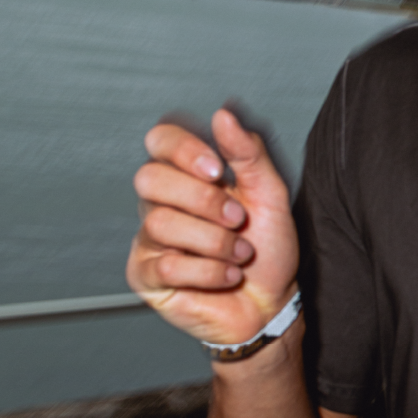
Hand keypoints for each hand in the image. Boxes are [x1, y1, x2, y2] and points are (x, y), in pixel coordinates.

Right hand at [127, 106, 298, 346]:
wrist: (272, 302)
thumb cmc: (268, 249)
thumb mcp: (269, 194)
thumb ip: (248, 153)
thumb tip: (224, 115)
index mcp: (187, 176)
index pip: (160, 140)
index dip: (183, 150)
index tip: (218, 169)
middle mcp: (161, 203)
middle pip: (149, 178)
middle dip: (204, 201)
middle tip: (237, 219)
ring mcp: (149, 239)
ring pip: (160, 223)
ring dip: (215, 242)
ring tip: (240, 254)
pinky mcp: (145, 276)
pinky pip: (165, 265)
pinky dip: (209, 272)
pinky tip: (228, 276)